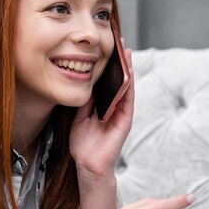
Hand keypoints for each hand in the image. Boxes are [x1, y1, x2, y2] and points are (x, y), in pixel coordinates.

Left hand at [70, 48, 133, 179]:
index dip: (108, 65)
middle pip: (118, 80)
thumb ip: (85, 102)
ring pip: (126, 87)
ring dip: (127, 70)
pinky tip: (128, 74)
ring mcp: (121, 113)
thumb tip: (84, 82)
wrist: (87, 166)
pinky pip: (128, 100)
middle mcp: (114, 107)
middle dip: (119, 62)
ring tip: (126, 52)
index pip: (107, 81)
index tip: (106, 47)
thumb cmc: (83, 145)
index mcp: (103, 106)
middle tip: (118, 42)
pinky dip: (129, 87)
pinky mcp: (125, 120)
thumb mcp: (79, 118)